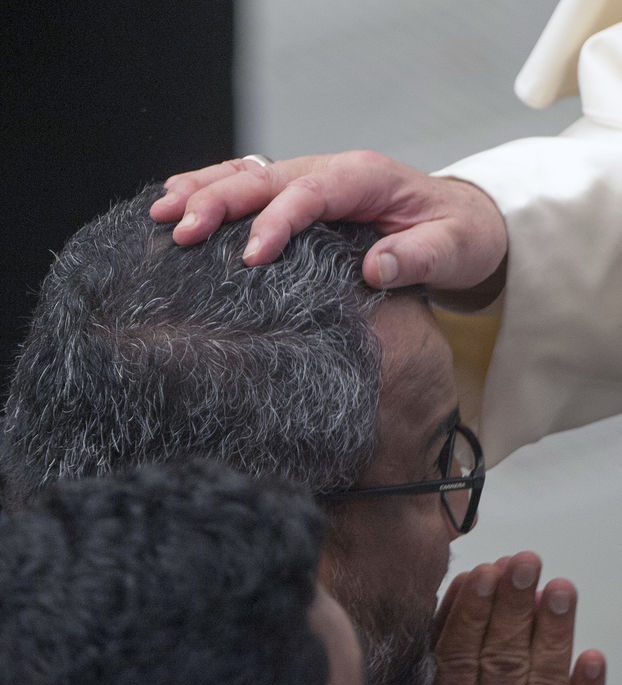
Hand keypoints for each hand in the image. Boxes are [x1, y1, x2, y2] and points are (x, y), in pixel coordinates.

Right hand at [149, 150, 507, 292]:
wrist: (462, 221)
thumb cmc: (458, 235)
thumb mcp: (453, 249)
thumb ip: (419, 258)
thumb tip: (376, 268)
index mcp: (366, 178)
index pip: (310, 194)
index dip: (276, 222)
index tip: (249, 257)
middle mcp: (333, 171)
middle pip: (266, 177)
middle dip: (219, 201)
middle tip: (180, 230)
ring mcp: (314, 178)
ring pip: (250, 173)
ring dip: (204, 190)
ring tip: (161, 209)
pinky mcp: (303, 193)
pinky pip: (253, 184)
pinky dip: (215, 190)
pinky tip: (181, 200)